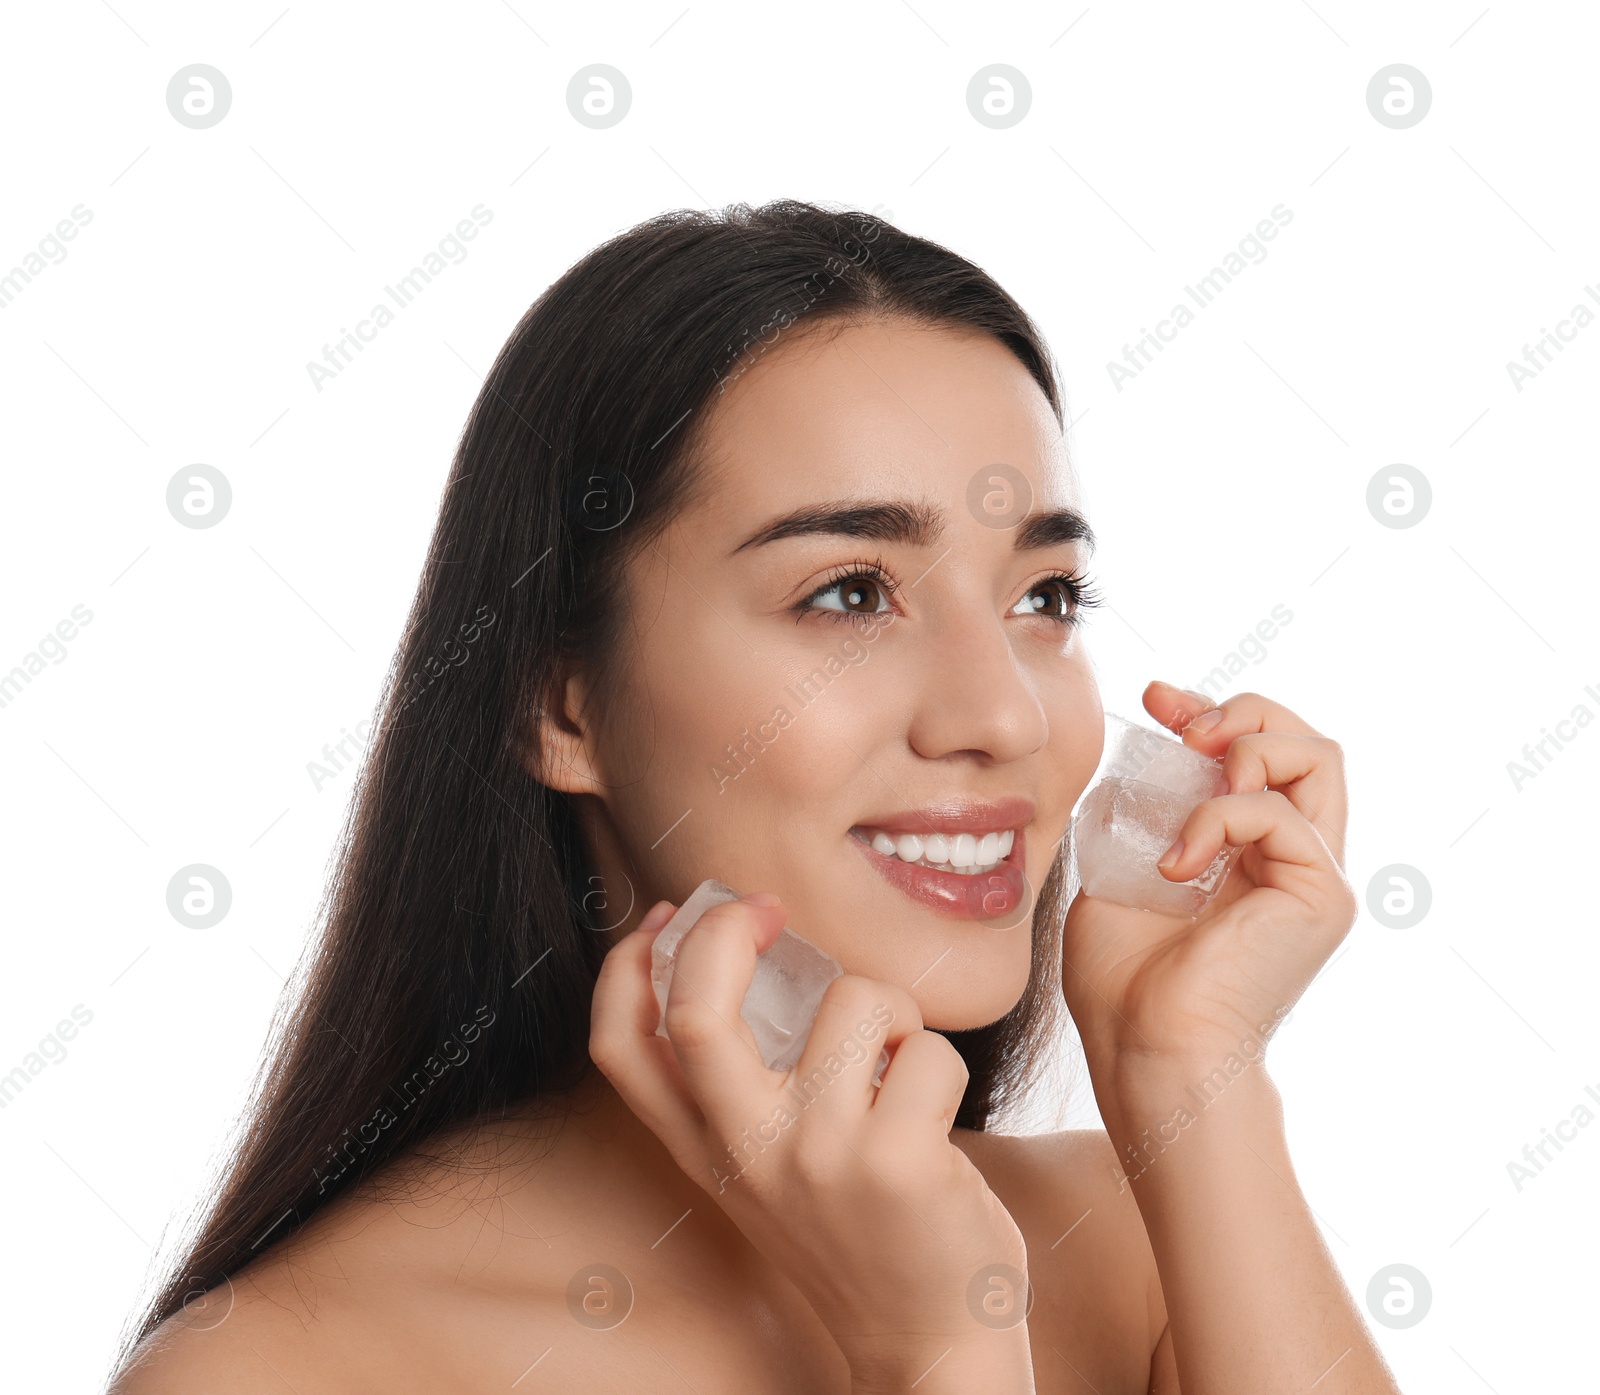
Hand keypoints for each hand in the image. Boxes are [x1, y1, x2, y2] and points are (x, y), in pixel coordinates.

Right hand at [590, 892, 1033, 1387]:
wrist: (927, 1343)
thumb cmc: (859, 1231)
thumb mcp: (767, 1169)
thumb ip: (737, 1087)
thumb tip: (731, 953)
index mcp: (707, 1149)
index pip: (620, 1047)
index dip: (626, 964)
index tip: (667, 915)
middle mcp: (748, 1152)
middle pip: (698, 1011)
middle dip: (727, 931)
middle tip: (769, 911)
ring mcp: (820, 1157)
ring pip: (856, 1001)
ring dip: (892, 1009)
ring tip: (897, 1060)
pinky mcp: (897, 1161)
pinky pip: (929, 1049)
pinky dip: (942, 1061)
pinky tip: (934, 1112)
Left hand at [1061, 682, 1356, 1080]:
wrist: (1146, 1050)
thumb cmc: (1126, 983)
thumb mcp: (1118, 873)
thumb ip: (1138, 818)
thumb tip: (1133, 767)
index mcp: (1252, 853)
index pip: (1259, 752)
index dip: (1211, 711)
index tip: (1154, 698)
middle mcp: (1295, 858)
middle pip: (1308, 740)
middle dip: (1242, 710)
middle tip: (1182, 726)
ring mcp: (1316, 875)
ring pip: (1320, 756)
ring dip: (1247, 743)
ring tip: (1193, 774)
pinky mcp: (1321, 894)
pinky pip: (1277, 812)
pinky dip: (1216, 817)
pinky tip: (1175, 865)